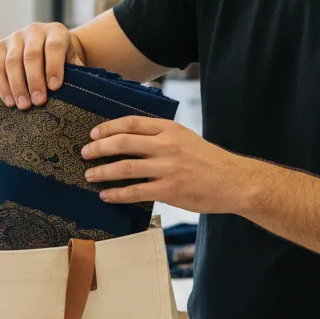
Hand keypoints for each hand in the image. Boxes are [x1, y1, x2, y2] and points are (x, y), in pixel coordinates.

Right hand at [0, 23, 84, 108]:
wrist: (48, 46)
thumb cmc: (64, 59)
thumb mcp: (73, 61)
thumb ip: (77, 72)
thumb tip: (79, 92)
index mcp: (56, 31)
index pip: (54, 46)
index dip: (54, 67)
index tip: (54, 87)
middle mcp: (34, 30)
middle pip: (31, 55)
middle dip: (35, 80)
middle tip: (39, 101)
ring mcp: (15, 37)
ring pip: (12, 61)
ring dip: (17, 86)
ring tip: (24, 105)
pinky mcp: (1, 47)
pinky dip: (3, 86)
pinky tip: (10, 101)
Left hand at [80, 116, 254, 214]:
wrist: (234, 181)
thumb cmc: (210, 161)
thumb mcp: (187, 139)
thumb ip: (163, 137)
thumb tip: (133, 141)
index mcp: (170, 129)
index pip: (131, 123)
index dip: (108, 128)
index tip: (94, 134)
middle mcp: (167, 145)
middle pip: (123, 142)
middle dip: (98, 149)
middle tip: (85, 154)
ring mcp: (167, 168)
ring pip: (125, 167)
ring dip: (102, 171)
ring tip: (90, 175)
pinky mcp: (169, 190)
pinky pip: (135, 191)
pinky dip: (117, 193)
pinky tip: (107, 195)